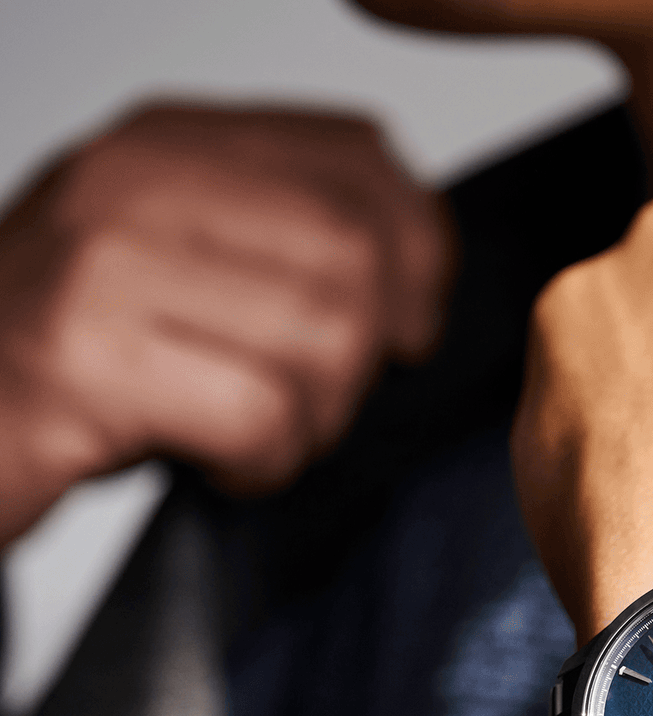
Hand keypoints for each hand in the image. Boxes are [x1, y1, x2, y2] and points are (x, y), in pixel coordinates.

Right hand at [0, 103, 451, 544]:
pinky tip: (219, 466)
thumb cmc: (68, 366)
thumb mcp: (174, 269)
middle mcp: (136, 185)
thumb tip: (415, 278)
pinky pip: (264, 417)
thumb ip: (279, 244)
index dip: (419, 248)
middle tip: (312, 402)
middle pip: (357, 256)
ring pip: (326, 341)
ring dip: (314, 421)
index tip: (409, 324)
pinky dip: (265, 465)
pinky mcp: (90, 362)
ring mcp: (106, 267)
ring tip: (250, 435)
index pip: (358, 154)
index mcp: (168, 147)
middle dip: (365, 357)